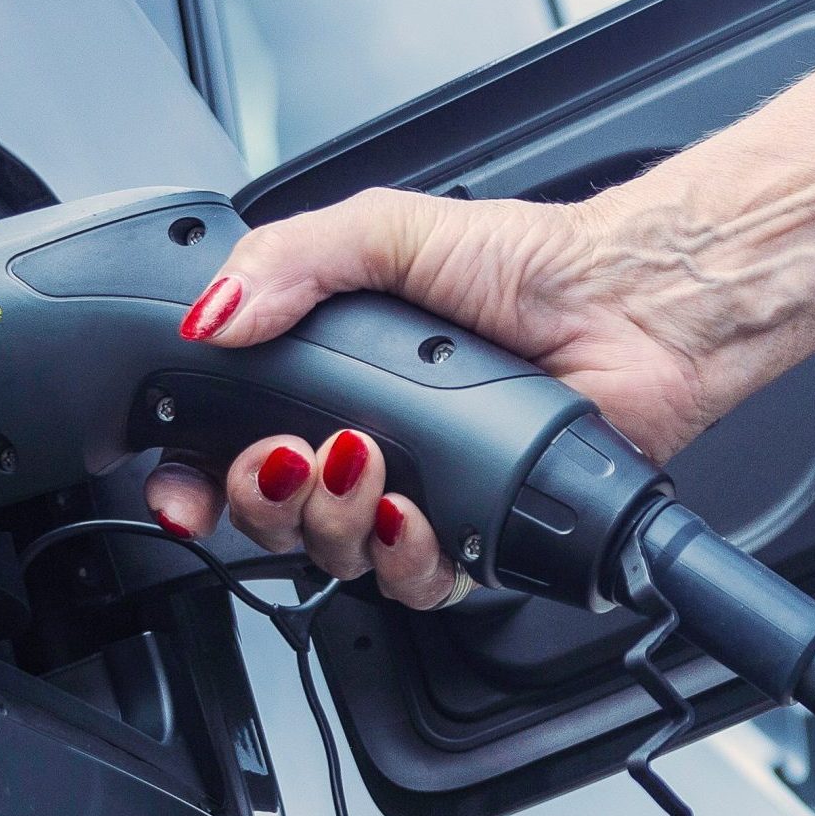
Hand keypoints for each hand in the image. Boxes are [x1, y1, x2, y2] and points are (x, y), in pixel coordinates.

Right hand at [144, 187, 716, 598]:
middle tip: (284, 456)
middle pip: (274, 515)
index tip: (181, 486)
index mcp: (331, 375)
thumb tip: (210, 313)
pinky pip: (419, 584)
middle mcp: (370, 443)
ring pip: (338, 559)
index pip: (232, 444)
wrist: (633, 304)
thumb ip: (290, 260)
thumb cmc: (530, 263)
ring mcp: (425, 495)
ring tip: (362, 464)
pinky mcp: (482, 538)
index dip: (196, 478)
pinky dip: (403, 557)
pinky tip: (412, 512)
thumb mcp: (388, 231)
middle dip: (261, 498)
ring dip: (332, 524)